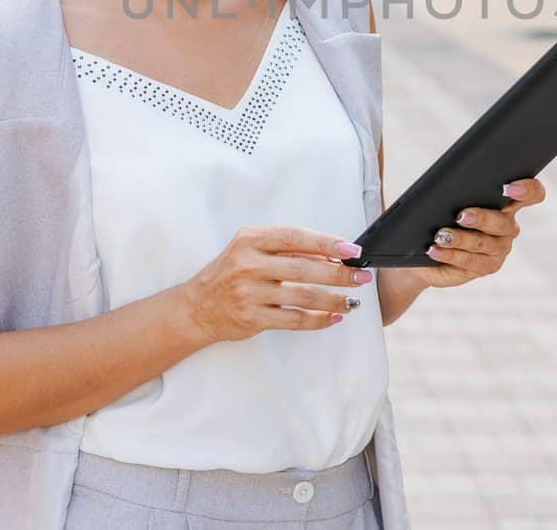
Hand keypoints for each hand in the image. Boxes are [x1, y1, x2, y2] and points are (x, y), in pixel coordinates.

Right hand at [178, 226, 371, 343]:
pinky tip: (332, 318)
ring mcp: (249, 292)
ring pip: (302, 296)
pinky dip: (317, 320)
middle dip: (338, 273)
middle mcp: (248, 264)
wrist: (196, 308)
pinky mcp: (252, 318)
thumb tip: (331, 254)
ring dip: (332, 299)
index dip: (326, 242)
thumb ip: (285, 250)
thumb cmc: (230, 275)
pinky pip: (293, 320)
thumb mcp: (250, 251)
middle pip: (303, 267)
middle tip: (360, 276)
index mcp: (250, 240)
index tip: (351, 249)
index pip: (295, 236)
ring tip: (351, 300)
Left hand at [418, 178, 545, 289]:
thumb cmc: (439, 215)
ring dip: (460, 239)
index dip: (527, 189)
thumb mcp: (449, 199)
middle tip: (460, 216)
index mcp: (507, 203)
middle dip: (482, 218)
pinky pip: (471, 262)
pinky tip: (435, 249)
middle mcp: (508, 226)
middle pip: (503, 222)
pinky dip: (451, 255)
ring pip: (483, 243)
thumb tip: (449, 187)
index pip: (532, 194)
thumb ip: (459, 191)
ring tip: (440, 235)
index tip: (509, 188)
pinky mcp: (488, 266)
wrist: (425, 247)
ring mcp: (500, 248)